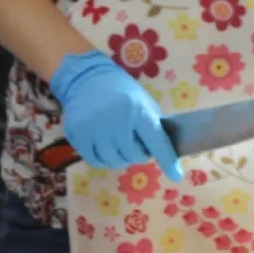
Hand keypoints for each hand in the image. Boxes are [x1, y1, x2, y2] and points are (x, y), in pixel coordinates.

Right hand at [50, 50, 182, 177]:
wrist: (86, 78)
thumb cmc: (120, 92)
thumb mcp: (142, 102)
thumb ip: (151, 126)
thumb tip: (161, 152)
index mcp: (137, 110)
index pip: (156, 141)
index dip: (167, 160)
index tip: (176, 174)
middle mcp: (115, 120)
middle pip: (133, 155)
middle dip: (139, 154)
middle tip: (135, 143)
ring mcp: (94, 129)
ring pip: (114, 161)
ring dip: (121, 158)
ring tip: (119, 145)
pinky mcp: (78, 135)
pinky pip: (95, 161)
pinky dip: (103, 160)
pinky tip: (105, 148)